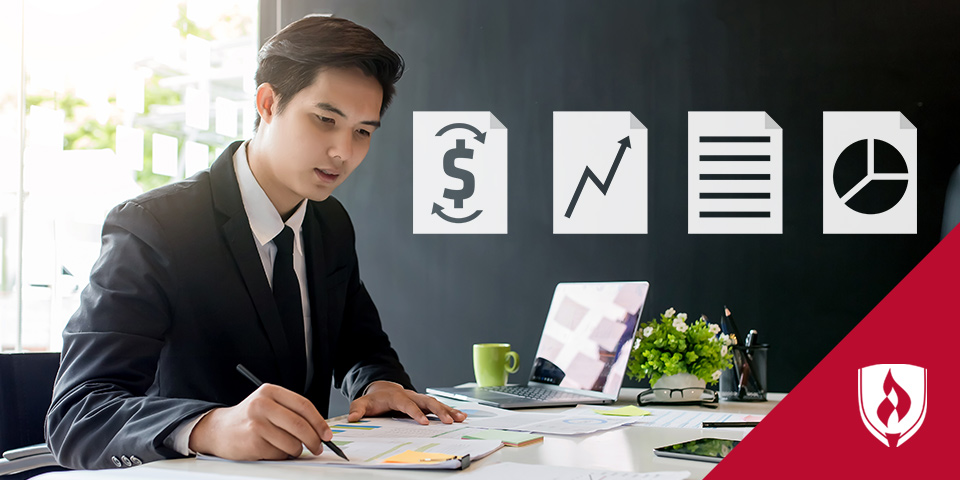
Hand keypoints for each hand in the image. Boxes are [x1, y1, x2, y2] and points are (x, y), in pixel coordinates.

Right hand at [189, 383, 331, 460]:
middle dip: (314, 440)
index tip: (327, 434)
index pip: (304, 405)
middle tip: (318, 447)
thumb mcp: (268, 405)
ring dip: (296, 450)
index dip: (319, 422)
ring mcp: (256, 423)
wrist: (219, 430)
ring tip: (289, 448)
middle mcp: (262, 404)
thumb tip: (320, 430)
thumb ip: (291, 412)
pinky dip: (281, 456)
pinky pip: (279, 454)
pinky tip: (272, 449)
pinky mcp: (252, 442)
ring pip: (292, 443)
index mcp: (270, 391)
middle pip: (300, 425)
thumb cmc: (249, 418)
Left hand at [347, 381, 466, 423]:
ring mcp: (419, 398)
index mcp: (397, 396)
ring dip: (449, 410)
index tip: (424, 422)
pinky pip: (439, 405)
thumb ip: (357, 410)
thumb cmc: (374, 399)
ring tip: (460, 418)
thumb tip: (352, 418)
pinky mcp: (424, 403)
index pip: (408, 405)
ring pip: (436, 402)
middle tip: (449, 421)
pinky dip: (450, 410)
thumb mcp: (363, 403)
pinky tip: (461, 416)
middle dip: (439, 411)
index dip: (416, 413)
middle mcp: (411, 395)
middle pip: (428, 401)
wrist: (382, 389)